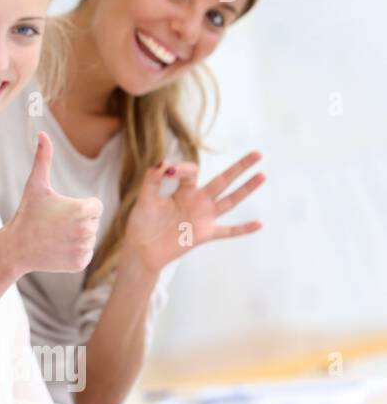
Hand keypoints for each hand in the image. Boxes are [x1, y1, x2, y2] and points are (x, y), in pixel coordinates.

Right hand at [3, 132, 103, 273]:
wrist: (15, 248)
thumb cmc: (27, 213)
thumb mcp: (35, 185)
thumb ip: (43, 158)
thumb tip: (42, 133)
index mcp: (83, 209)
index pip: (95, 206)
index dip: (79, 207)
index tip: (61, 211)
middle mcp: (87, 230)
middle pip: (93, 222)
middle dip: (77, 222)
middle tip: (55, 225)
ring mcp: (83, 248)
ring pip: (89, 239)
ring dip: (76, 237)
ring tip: (55, 237)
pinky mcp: (79, 264)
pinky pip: (85, 254)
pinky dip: (74, 252)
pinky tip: (57, 249)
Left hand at [124, 152, 264, 272]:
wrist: (142, 249)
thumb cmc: (142, 223)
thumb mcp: (145, 197)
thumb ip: (152, 179)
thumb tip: (165, 162)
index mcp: (182, 191)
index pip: (193, 171)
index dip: (183, 168)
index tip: (169, 171)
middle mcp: (197, 202)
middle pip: (223, 181)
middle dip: (239, 167)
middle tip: (257, 153)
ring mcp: (203, 218)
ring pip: (230, 201)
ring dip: (246, 189)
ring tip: (262, 175)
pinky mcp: (204, 234)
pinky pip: (228, 231)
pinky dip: (243, 229)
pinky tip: (259, 224)